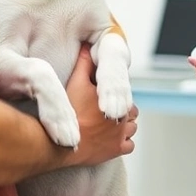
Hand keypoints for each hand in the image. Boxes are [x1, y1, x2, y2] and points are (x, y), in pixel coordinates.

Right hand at [64, 44, 137, 166]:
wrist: (63, 142)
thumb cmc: (70, 111)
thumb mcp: (76, 82)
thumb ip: (84, 63)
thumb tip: (86, 45)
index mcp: (116, 99)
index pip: (124, 96)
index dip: (115, 96)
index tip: (105, 99)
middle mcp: (122, 117)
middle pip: (131, 112)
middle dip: (122, 111)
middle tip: (107, 112)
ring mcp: (121, 135)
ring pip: (132, 128)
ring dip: (124, 127)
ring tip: (110, 126)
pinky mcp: (117, 150)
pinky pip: (129, 145)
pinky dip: (124, 143)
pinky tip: (113, 140)